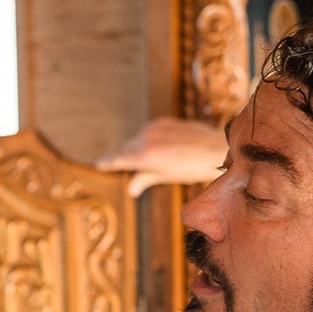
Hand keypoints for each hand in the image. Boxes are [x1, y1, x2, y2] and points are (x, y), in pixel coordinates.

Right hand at [94, 117, 227, 194]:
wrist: (215, 149)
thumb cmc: (192, 168)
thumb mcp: (165, 176)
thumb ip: (144, 179)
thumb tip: (131, 190)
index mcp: (143, 156)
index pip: (117, 159)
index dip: (107, 163)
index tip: (97, 164)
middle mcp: (145, 139)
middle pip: (125, 149)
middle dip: (122, 157)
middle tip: (118, 166)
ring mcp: (154, 128)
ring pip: (136, 139)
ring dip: (135, 148)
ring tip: (142, 159)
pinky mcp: (163, 121)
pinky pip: (148, 131)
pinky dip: (147, 139)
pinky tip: (156, 147)